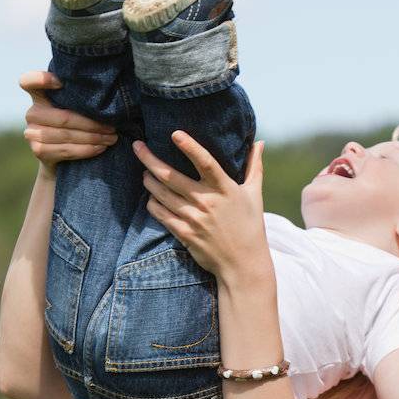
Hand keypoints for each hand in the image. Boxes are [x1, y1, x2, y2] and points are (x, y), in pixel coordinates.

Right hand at [19, 70, 116, 171]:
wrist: (60, 160)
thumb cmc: (73, 126)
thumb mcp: (72, 107)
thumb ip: (75, 96)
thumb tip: (103, 89)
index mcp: (38, 95)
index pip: (29, 81)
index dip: (41, 79)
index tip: (60, 82)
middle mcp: (32, 113)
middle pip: (64, 117)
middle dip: (92, 124)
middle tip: (112, 127)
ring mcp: (32, 133)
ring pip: (67, 135)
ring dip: (94, 138)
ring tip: (111, 138)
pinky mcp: (39, 151)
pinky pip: (67, 150)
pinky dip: (87, 150)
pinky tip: (101, 148)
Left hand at [133, 132, 267, 278]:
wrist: (243, 264)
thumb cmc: (250, 227)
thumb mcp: (255, 195)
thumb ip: (255, 167)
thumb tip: (260, 143)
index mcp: (225, 189)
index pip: (205, 162)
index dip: (189, 147)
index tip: (175, 133)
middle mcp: (207, 202)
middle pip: (171, 176)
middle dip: (150, 159)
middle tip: (138, 146)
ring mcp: (194, 219)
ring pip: (161, 194)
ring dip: (149, 180)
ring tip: (144, 172)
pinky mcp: (185, 234)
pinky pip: (161, 214)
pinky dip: (152, 203)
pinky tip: (151, 197)